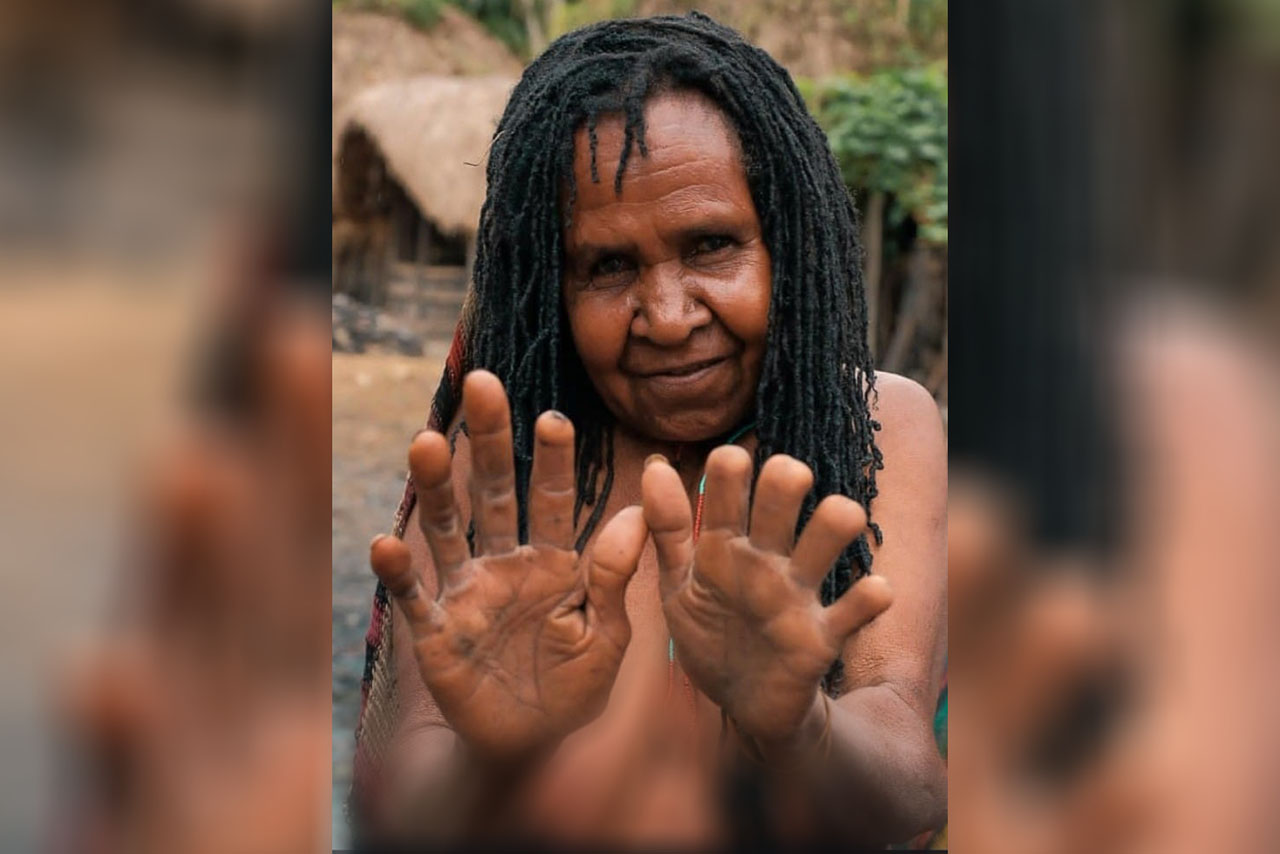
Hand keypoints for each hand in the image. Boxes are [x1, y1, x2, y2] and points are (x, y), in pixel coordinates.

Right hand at [371, 370, 646, 760]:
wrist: (532, 745)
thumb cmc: (576, 686)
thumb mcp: (608, 634)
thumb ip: (615, 577)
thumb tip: (634, 511)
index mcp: (556, 563)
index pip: (556, 500)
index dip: (553, 460)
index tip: (554, 418)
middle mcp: (507, 564)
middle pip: (495, 492)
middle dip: (490, 441)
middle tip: (482, 383)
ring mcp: (468, 593)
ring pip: (450, 528)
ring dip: (438, 487)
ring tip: (427, 442)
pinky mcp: (437, 632)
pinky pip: (415, 597)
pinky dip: (399, 573)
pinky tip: (385, 543)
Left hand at [642, 446, 892, 741]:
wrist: (742, 705)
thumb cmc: (710, 634)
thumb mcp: (678, 584)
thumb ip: (666, 529)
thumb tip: (654, 464)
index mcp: (725, 544)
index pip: (730, 484)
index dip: (731, 465)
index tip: (729, 462)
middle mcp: (765, 558)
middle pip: (783, 497)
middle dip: (786, 478)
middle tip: (789, 476)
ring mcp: (797, 594)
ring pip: (828, 538)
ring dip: (836, 522)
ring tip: (840, 517)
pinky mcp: (822, 636)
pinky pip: (854, 611)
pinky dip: (870, 598)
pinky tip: (875, 591)